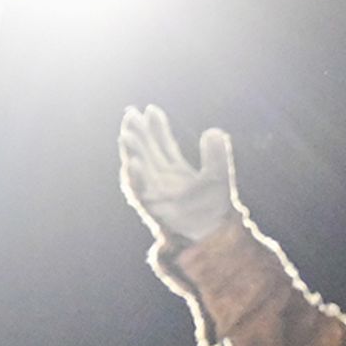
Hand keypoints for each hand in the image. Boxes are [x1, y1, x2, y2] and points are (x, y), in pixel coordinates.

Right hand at [119, 107, 239, 242]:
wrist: (214, 236)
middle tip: (131, 114)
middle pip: (145, 151)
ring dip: (131, 152)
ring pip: (138, 168)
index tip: (150, 109)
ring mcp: (154, 193)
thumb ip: (216, 155)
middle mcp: (160, 179)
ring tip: (127, 134)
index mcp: (174, 170)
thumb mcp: (218, 176)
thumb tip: (213, 131)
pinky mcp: (152, 208)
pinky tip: (133, 163)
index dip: (155, 127)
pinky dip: (136, 177)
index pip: (161, 143)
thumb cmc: (213, 209)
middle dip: (138, 133)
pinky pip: (140, 192)